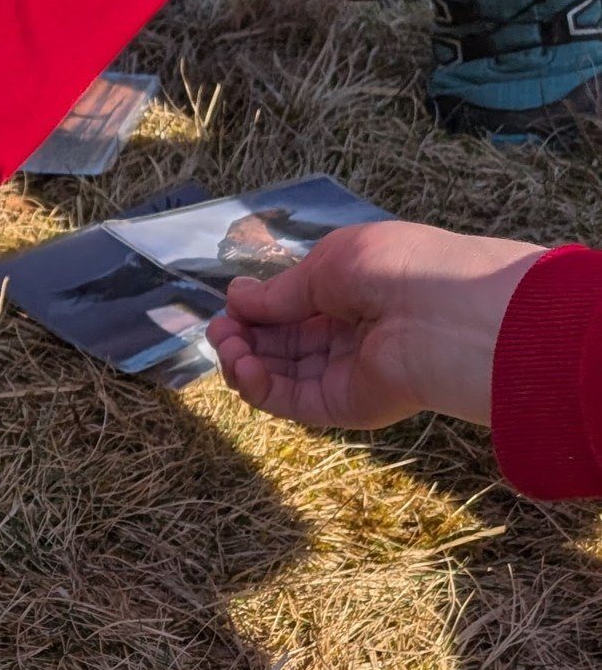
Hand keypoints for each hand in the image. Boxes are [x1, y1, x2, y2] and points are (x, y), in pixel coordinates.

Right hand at [206, 220, 542, 428]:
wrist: (449, 315)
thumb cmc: (398, 269)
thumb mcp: (329, 263)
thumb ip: (281, 291)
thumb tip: (234, 298)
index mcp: (350, 293)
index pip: (290, 308)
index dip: (255, 307)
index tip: (230, 303)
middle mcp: (345, 335)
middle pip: (278, 343)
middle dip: (242, 335)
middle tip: (219, 330)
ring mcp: (343, 373)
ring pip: (278, 373)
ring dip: (243, 360)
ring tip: (228, 346)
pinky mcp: (341, 406)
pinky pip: (290, 400)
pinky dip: (259, 387)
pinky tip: (245, 367)